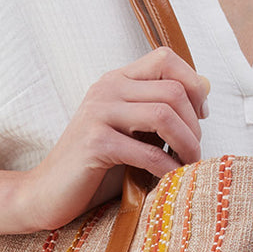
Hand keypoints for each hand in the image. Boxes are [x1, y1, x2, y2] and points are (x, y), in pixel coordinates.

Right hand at [18, 46, 209, 233]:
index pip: (165, 58)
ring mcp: (98, 113)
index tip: (201, 116)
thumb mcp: (131, 132)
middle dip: (194, 125)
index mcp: (116, 80)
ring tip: (188, 165)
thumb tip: (205, 89)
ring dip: (186, 144)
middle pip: (173, 90)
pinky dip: (166, 168)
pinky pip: (146, 151)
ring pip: (164, 115)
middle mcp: (107, 89)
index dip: (193, 84)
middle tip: (194, 152)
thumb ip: (158, 112)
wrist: (47, 193)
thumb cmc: (95, 167)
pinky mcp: (95, 143)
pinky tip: (168, 180)